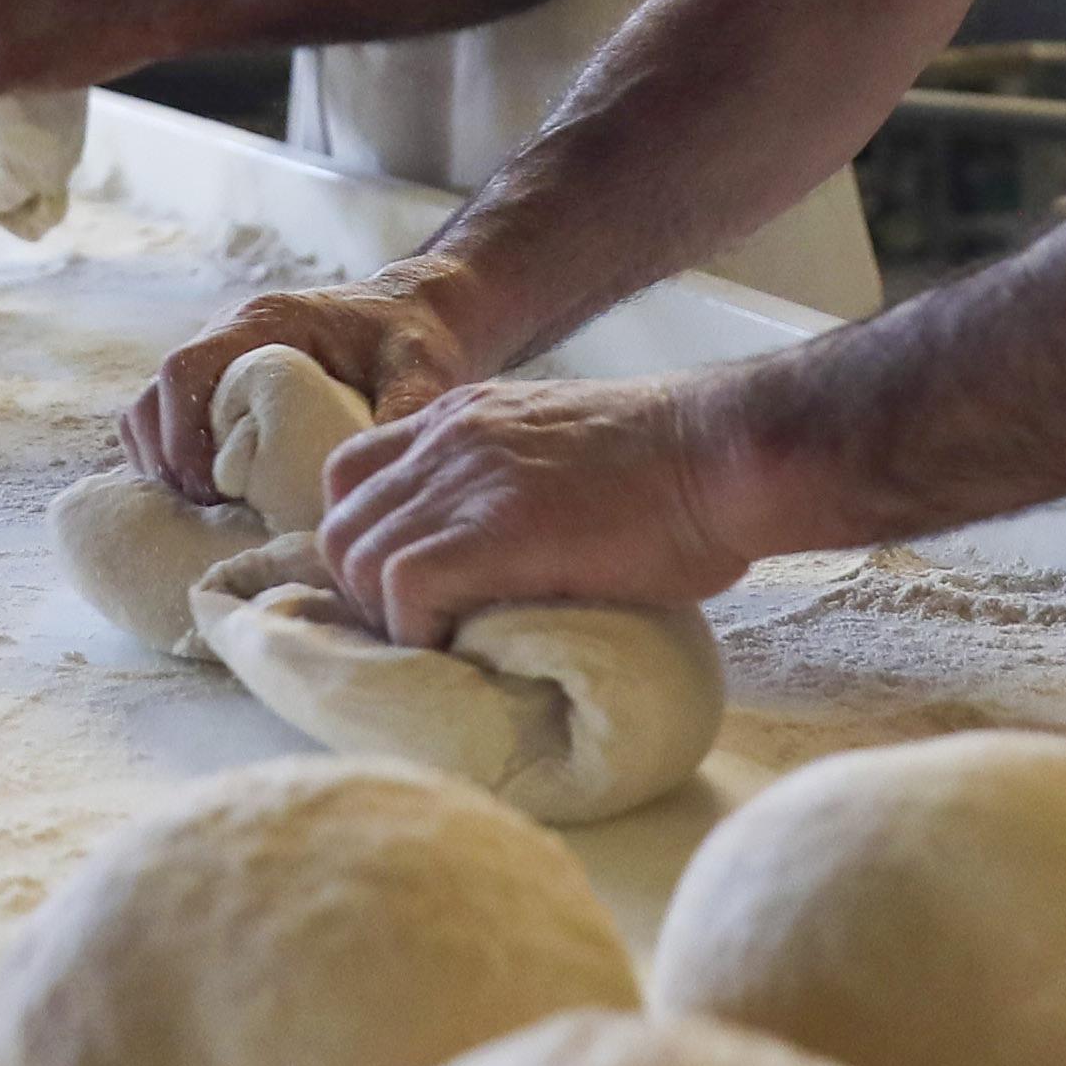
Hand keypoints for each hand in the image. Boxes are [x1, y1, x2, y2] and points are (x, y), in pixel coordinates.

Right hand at [117, 262, 484, 501]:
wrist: (414, 312)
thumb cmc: (412, 339)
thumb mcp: (421, 370)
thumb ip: (406, 412)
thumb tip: (382, 483)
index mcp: (264, 323)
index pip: (185, 369)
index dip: (180, 433)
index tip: (208, 488)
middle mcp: (230, 335)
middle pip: (156, 394)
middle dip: (167, 458)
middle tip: (208, 509)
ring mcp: (221, 360)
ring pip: (152, 408)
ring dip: (164, 460)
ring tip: (208, 508)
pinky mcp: (224, 385)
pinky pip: (168, 419)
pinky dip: (173, 458)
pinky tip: (213, 497)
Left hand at [315, 370, 769, 645]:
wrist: (723, 455)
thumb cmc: (682, 470)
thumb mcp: (571, 455)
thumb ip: (519, 484)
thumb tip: (510, 554)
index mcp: (466, 418)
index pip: (355, 472)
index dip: (365, 538)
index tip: (401, 588)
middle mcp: (448, 440)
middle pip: (342, 524)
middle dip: (365, 592)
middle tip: (420, 632)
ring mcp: (464, 482)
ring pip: (360, 559)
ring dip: (390, 618)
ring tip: (444, 645)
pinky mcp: (490, 532)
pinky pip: (405, 589)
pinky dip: (419, 631)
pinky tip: (462, 646)